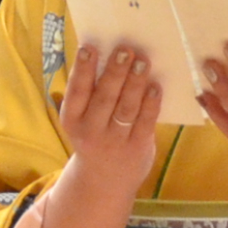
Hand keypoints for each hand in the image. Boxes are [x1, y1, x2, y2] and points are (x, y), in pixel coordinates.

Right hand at [52, 39, 163, 198]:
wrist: (105, 180)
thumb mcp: (83, 120)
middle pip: (104, 97)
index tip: (89, 47)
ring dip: (135, 83)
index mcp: (71, 120)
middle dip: (115, 71)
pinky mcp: (137, 148)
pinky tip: (155, 86)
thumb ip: (93, 93)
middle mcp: (90, 132)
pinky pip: (145, 122)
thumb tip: (111, 56)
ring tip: (142, 61)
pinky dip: (151, 103)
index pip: (76, 91)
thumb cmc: (96, 136)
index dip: (82, 69)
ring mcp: (114, 142)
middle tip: (124, 49)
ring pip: (126, 108)